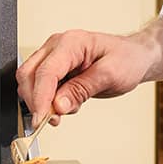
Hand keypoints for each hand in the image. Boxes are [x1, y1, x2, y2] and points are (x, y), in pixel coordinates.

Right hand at [15, 29, 155, 121]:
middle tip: (53, 120)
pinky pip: (41, 87)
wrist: (134, 57)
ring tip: (69, 109)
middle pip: (28, 75)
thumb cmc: (126, 59)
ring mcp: (53, 57)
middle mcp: (57, 47)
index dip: (40, 98)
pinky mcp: (55, 69)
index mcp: (71, 43)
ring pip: (30, 83)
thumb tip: (58, 105)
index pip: (45, 72)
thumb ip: (82, 89)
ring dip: (42, 103)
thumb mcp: (110, 76)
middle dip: (36, 101)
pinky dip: (49, 102)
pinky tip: (69, 104)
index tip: (41, 119)